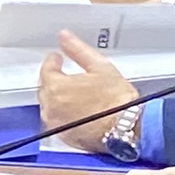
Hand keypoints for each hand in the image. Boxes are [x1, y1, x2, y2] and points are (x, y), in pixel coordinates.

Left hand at [32, 34, 144, 158]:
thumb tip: (65, 37)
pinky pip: (57, 121)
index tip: (56, 59)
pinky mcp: (64, 137)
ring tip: (75, 94)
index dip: (52, 61)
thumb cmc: (117, 101)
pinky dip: (63, 114)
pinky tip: (77, 111)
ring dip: (58, 98)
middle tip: (66, 75)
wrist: (128, 128)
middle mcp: (51, 107)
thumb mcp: (100, 66)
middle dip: (54, 79)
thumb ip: (78, 50)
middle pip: (46, 88)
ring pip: (49, 106)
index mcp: (57, 87)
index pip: (46, 69)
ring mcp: (56, 124)